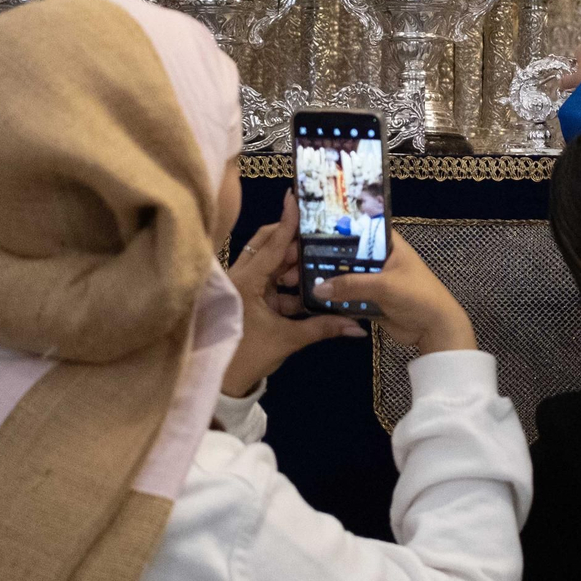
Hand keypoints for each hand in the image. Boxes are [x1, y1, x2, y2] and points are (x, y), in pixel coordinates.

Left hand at [220, 193, 366, 397]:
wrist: (223, 383)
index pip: (272, 244)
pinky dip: (289, 283)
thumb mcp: (288, 339)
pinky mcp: (247, 299)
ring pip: (271, 265)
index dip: (287, 222)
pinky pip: (271, 283)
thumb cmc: (248, 356)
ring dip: (294, 265)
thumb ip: (323, 327)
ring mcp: (243, 287)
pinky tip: (311, 285)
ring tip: (321, 260)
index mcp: (246, 280)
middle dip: (296, 243)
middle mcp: (241, 277)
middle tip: (322, 235)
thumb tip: (357, 326)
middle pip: (270, 247)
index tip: (296, 197)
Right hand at [312, 234, 477, 356]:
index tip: (309, 228)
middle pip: (348, 255)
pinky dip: (335, 298)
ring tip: (297, 276)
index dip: (337, 228)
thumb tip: (317, 289)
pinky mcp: (371, 301)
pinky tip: (311, 297)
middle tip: (295, 256)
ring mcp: (374, 281)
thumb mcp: (384, 286)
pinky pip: (348, 297)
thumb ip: (351, 285)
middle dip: (326, 258)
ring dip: (329, 280)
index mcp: (389, 245)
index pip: (360, 229)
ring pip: (346, 277)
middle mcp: (379, 259)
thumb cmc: (417, 296)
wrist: (435, 330)